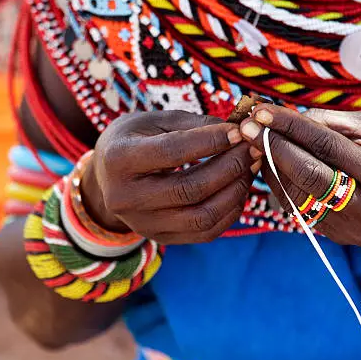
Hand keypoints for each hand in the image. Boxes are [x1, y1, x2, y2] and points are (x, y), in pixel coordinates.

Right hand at [81, 111, 261, 244]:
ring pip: (201, 217)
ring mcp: (143, 224)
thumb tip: (238, 129)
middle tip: (253, 148)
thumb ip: (194, 124)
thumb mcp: (156, 121)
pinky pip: (205, 232)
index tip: (239, 130)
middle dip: (230, 167)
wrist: (107, 177)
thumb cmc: (135, 140)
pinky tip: (239, 188)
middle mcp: (126, 198)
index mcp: (119, 159)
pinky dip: (230, 211)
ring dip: (235, 191)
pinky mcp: (161, 238)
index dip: (210, 141)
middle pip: (190, 189)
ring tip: (250, 167)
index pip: (172, 152)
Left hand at [240, 104, 360, 276]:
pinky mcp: (341, 238)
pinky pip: (302, 209)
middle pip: (307, 177)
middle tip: (247, 126)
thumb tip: (291, 120)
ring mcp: (354, 230)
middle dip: (272, 148)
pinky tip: (274, 163)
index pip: (326, 147)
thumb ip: (337, 124)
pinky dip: (284, 184)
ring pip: (297, 197)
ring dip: (272, 167)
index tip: (262, 110)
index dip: (290, 127)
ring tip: (257, 141)